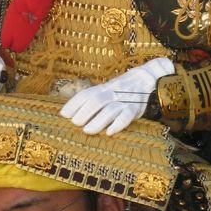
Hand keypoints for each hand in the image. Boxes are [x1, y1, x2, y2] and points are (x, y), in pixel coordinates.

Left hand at [60, 57, 174, 135]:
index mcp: (103, 88)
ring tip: (87, 130)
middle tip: (75, 123)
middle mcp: (113, 92)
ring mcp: (125, 100)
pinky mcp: (136, 109)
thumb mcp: (107, 89)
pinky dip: (118, 124)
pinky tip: (110, 132)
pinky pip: (127, 116)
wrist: (147, 78)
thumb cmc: (122, 89)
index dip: (74, 103)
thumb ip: (92, 98)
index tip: (63, 114)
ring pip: (110, 109)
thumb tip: (70, 112)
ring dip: (97, 120)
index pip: (87, 93)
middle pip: (97, 100)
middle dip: (84, 112)